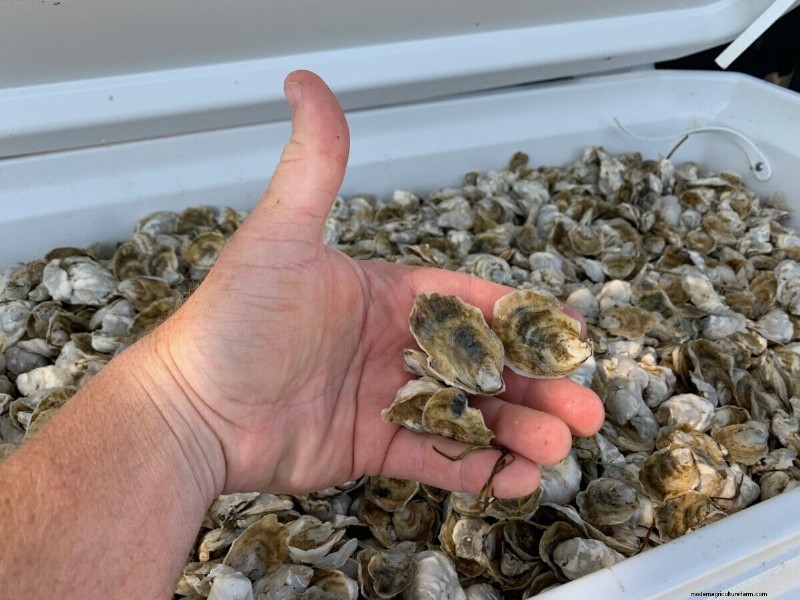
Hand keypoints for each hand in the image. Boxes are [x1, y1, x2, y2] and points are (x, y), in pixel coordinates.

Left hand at [153, 70, 603, 497]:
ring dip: (518, 429)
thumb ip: (315, 165)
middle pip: (481, 364)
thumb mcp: (281, 235)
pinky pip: (436, 457)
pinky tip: (517, 477)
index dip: (519, 317)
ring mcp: (384, 399)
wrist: (190, 409)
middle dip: (535, 383)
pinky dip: (477, 468)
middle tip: (580, 405)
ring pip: (468, 414)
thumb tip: (306, 83)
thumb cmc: (232, 321)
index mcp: (384, 296)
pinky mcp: (372, 447)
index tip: (566, 333)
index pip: (467, 302)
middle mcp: (389, 346)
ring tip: (560, 446)